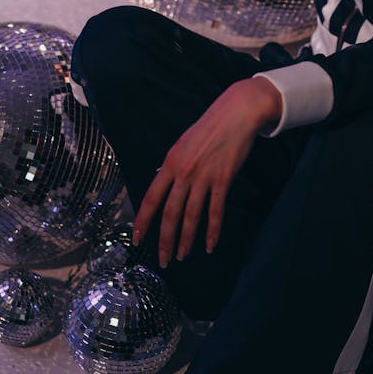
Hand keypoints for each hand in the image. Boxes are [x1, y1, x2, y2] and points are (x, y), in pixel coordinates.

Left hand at [132, 77, 282, 266]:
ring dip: (186, 239)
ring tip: (182, 255)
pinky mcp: (223, 180)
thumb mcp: (182, 143)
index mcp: (170, 163)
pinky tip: (209, 245)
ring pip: (191, 216)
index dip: (143, 221)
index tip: (137, 239)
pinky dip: (212, 231)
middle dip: (164, 240)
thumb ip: (172, 164)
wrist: (236, 114)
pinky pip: (216, 211)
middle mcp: (184, 172)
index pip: (151, 198)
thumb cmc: (209, 128)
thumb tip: (160, 179)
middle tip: (163, 259)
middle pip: (170, 213)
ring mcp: (204, 177)